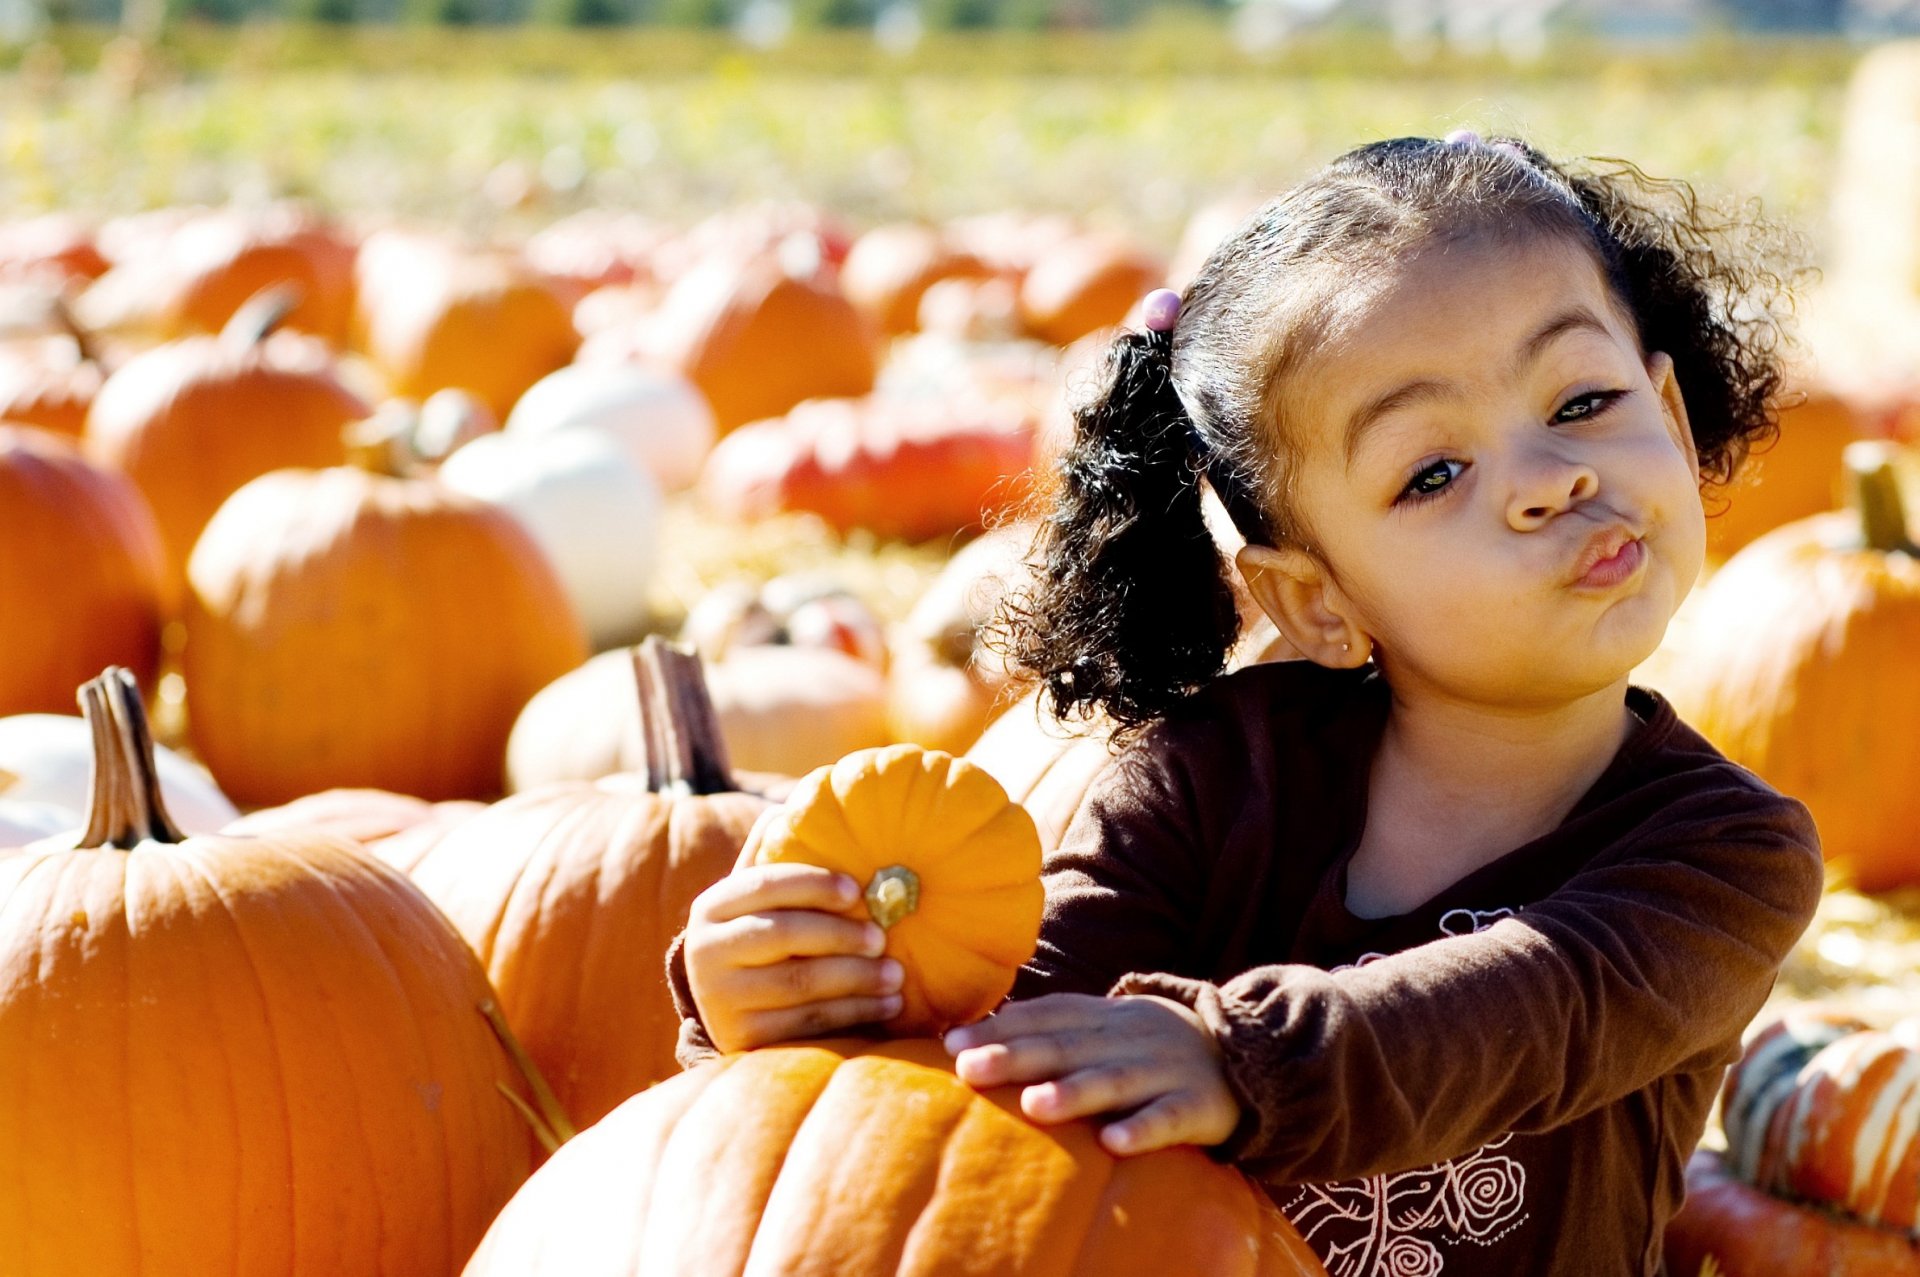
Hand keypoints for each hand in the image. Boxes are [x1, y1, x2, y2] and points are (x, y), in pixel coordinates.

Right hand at [682, 863, 904, 1053]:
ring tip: (897, 974)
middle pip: (784, 934)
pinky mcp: (743, 1038)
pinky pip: (807, 1024)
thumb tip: (787, 806)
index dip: (813, 883)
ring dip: (857, 978)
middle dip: (841, 934)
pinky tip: (886, 1006)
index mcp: (712, 906)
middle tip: (884, 936)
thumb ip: (768, 854)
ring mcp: (721, 999)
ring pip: (799, 983)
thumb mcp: (754, 898)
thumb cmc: (759, 936)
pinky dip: (854, 1014)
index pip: (764, 884)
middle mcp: (706, 952)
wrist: (728, 1008)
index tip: (857, 890)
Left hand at [942, 993, 1241, 1156]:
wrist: (1245, 1050)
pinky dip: (1143, 1128)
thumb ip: (1050, 1026)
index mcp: (1103, 1015)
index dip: (1001, 1027)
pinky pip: (1169, 1118)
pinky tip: (1115, 1143)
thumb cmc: (1147, 1046)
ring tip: (1034, 1105)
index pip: (1046, 1015)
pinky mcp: (1197, 1106)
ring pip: (1115, 1080)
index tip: (953, 1044)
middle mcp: (1128, 1037)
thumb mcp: (1105, 1024)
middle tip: (971, 1069)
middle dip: (1017, 1056)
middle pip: (1068, 1045)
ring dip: (1075, 1092)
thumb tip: (973, 1034)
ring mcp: (1164, 1070)